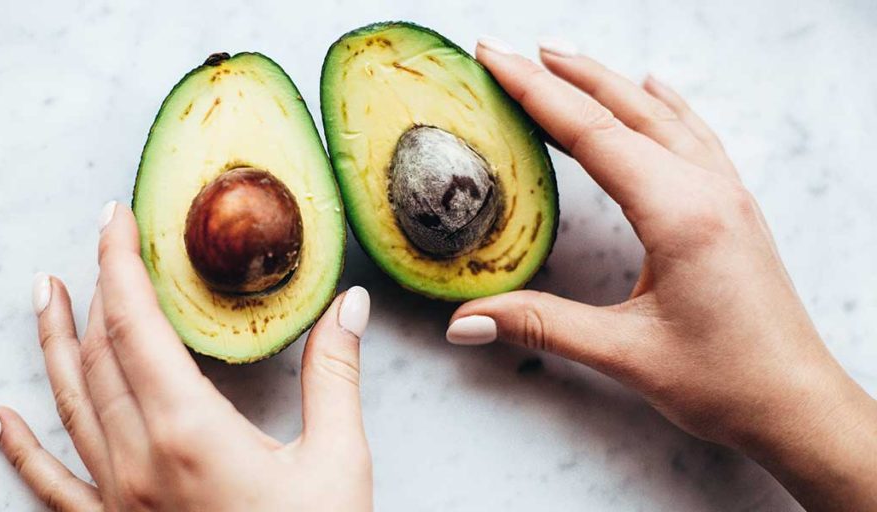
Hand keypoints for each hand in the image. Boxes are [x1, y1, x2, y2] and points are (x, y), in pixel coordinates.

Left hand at [0, 203, 371, 510]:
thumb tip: (346, 306)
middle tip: (96, 239)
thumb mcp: (338, 462)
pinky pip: (51, 484)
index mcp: (190, 431)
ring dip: (53, 344)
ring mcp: (119, 497)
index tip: (115, 219)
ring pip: (69, 404)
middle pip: (98, 354)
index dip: (121, 265)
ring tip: (43, 293)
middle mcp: (140, 459)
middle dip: (94, 288)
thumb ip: (334, 376)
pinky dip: (19, 448)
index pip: (137, 325)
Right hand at [446, 37, 876, 510]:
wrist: (797, 406)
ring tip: (564, 59)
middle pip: (625, 110)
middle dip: (565, 74)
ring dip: (608, 83)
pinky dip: (662, 105)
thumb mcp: (624, 353)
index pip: (593, 134)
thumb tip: (466, 321)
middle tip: (513, 50)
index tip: (497, 58)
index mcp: (679, 214)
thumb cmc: (725, 383)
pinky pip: (694, 136)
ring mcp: (727, 195)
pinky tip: (653, 89)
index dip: (537, 92)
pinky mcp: (734, 209)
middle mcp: (707, 191)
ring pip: (661, 116)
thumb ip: (540, 325)